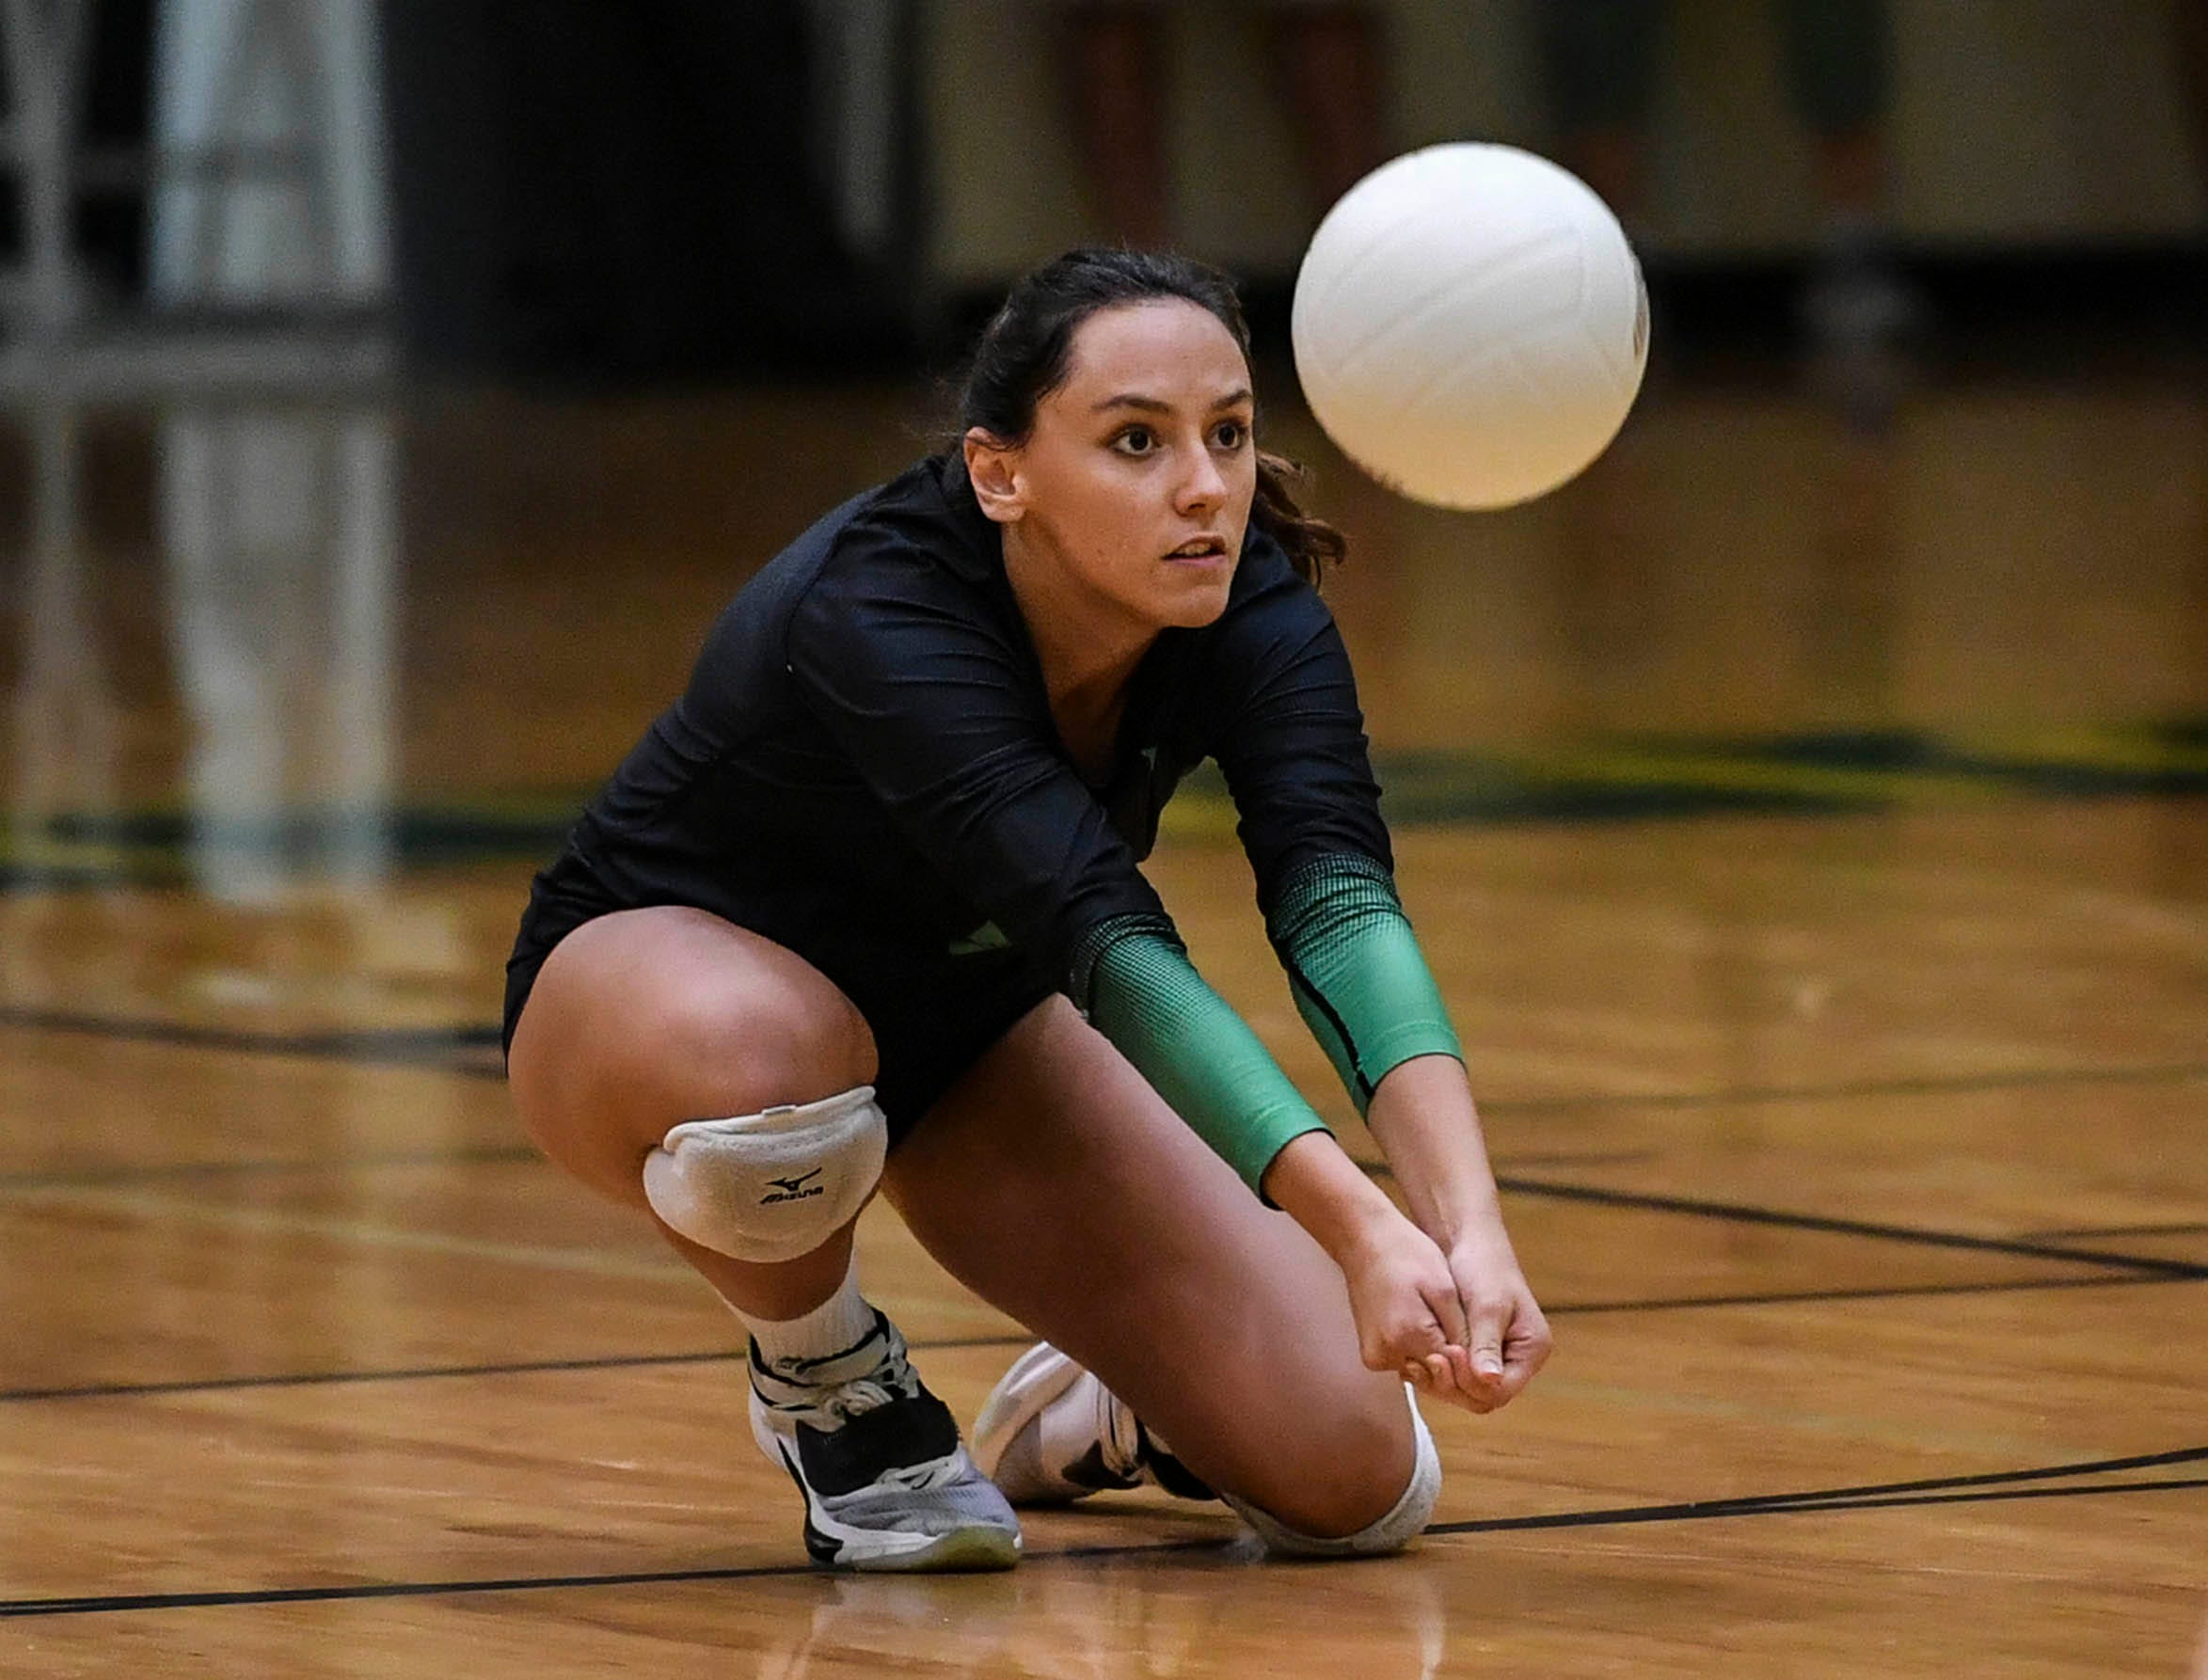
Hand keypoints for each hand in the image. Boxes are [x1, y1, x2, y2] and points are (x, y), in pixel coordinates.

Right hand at [1335, 1208, 1470, 1382]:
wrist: (1363, 1240)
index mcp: (1408, 1336)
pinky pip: (1405, 1364)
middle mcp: (1387, 1354)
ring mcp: (1376, 1356)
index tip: (1480, 1341)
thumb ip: (1460, 1331)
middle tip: (1464, 1330)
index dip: (1472, 1361)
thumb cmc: (1405, 1254)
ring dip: (1438, 1359)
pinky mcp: (1371, 1354)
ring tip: (1445, 1325)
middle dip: (1456, 1364)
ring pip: (1422, 1373)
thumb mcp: (1444, 1288)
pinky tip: (1427, 1328)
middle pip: (1436, 1378)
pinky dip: (1420, 1353)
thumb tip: (1474, 1366)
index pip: (1454, 1371)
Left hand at [1430, 1224, 1551, 1414]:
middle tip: (1429, 1361)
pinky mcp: (1474, 1351)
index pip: (1502, 1391)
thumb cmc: (1484, 1267)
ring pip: (1467, 1390)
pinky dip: (1438, 1371)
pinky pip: (1456, 1375)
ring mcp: (1495, 1357)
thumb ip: (1487, 1344)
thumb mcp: (1487, 1305)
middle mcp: (1516, 1360)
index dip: (1472, 1383)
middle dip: (1455, 1385)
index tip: (1447, 1356)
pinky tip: (1417, 1359)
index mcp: (1532, 1350)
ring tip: (1418, 1361)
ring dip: (1443, 1381)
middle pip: (1484, 1397)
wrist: (1469, 1242)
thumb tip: (1490, 1381)